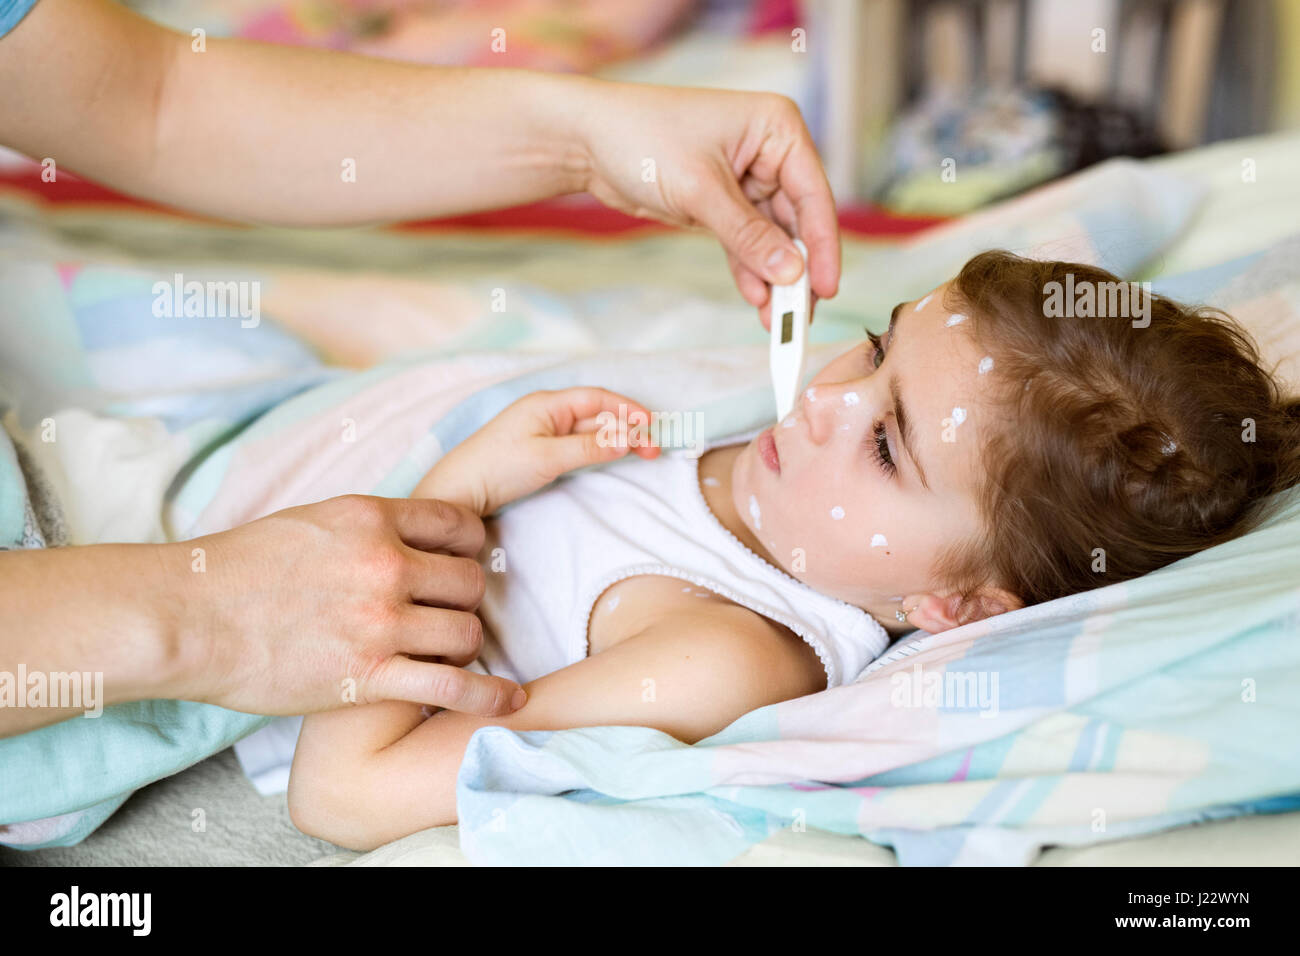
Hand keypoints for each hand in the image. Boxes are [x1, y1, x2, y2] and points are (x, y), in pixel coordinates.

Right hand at [172, 495, 524, 716]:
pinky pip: (453, 685)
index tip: (467, 562)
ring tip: (449, 651)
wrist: (186, 617)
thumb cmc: (234, 571)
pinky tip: (508, 700)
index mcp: (370, 519)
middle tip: (450, 612)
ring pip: (467, 630)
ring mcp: (379, 622)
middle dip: (466, 599)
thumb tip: (400, 537)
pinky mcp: (367, 675)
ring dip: (465, 643)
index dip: (473, 546)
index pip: (459, 523)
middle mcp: (384, 564)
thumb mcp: (309, 523)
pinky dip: (488, 695)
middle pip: (471, 580)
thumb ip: (363, 529)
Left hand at [414, 387, 660, 515]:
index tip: (651, 427)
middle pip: (597, 414)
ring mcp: (543, 431)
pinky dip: (600, 449)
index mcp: (547, 404)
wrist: (459, 492)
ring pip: (590, 430)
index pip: (597, 398)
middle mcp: (547, 412)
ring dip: (617, 439)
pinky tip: (613, 457)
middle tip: (653, 450)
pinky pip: (579, 444)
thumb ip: (589, 448)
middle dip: (628, 427)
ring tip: (642, 453)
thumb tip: (628, 438)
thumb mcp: (548, 458)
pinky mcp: (540, 451)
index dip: (628, 410)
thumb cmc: (496, 468)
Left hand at [573, 80, 839, 328]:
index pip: (813, 194)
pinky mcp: (724, 204)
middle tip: (800, 317)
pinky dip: (750, 271)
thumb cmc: (642, 138)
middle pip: (797, 221)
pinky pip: (746, 244)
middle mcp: (769, 152)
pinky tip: (757, 301)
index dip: (822, 245)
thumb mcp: (701, 189)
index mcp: (777, 128)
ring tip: (777, 321)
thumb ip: (748, 235)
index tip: (826, 288)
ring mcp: (748, 179)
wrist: (587, 140)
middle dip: (797, 270)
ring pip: (773, 238)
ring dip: (774, 278)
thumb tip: (792, 274)